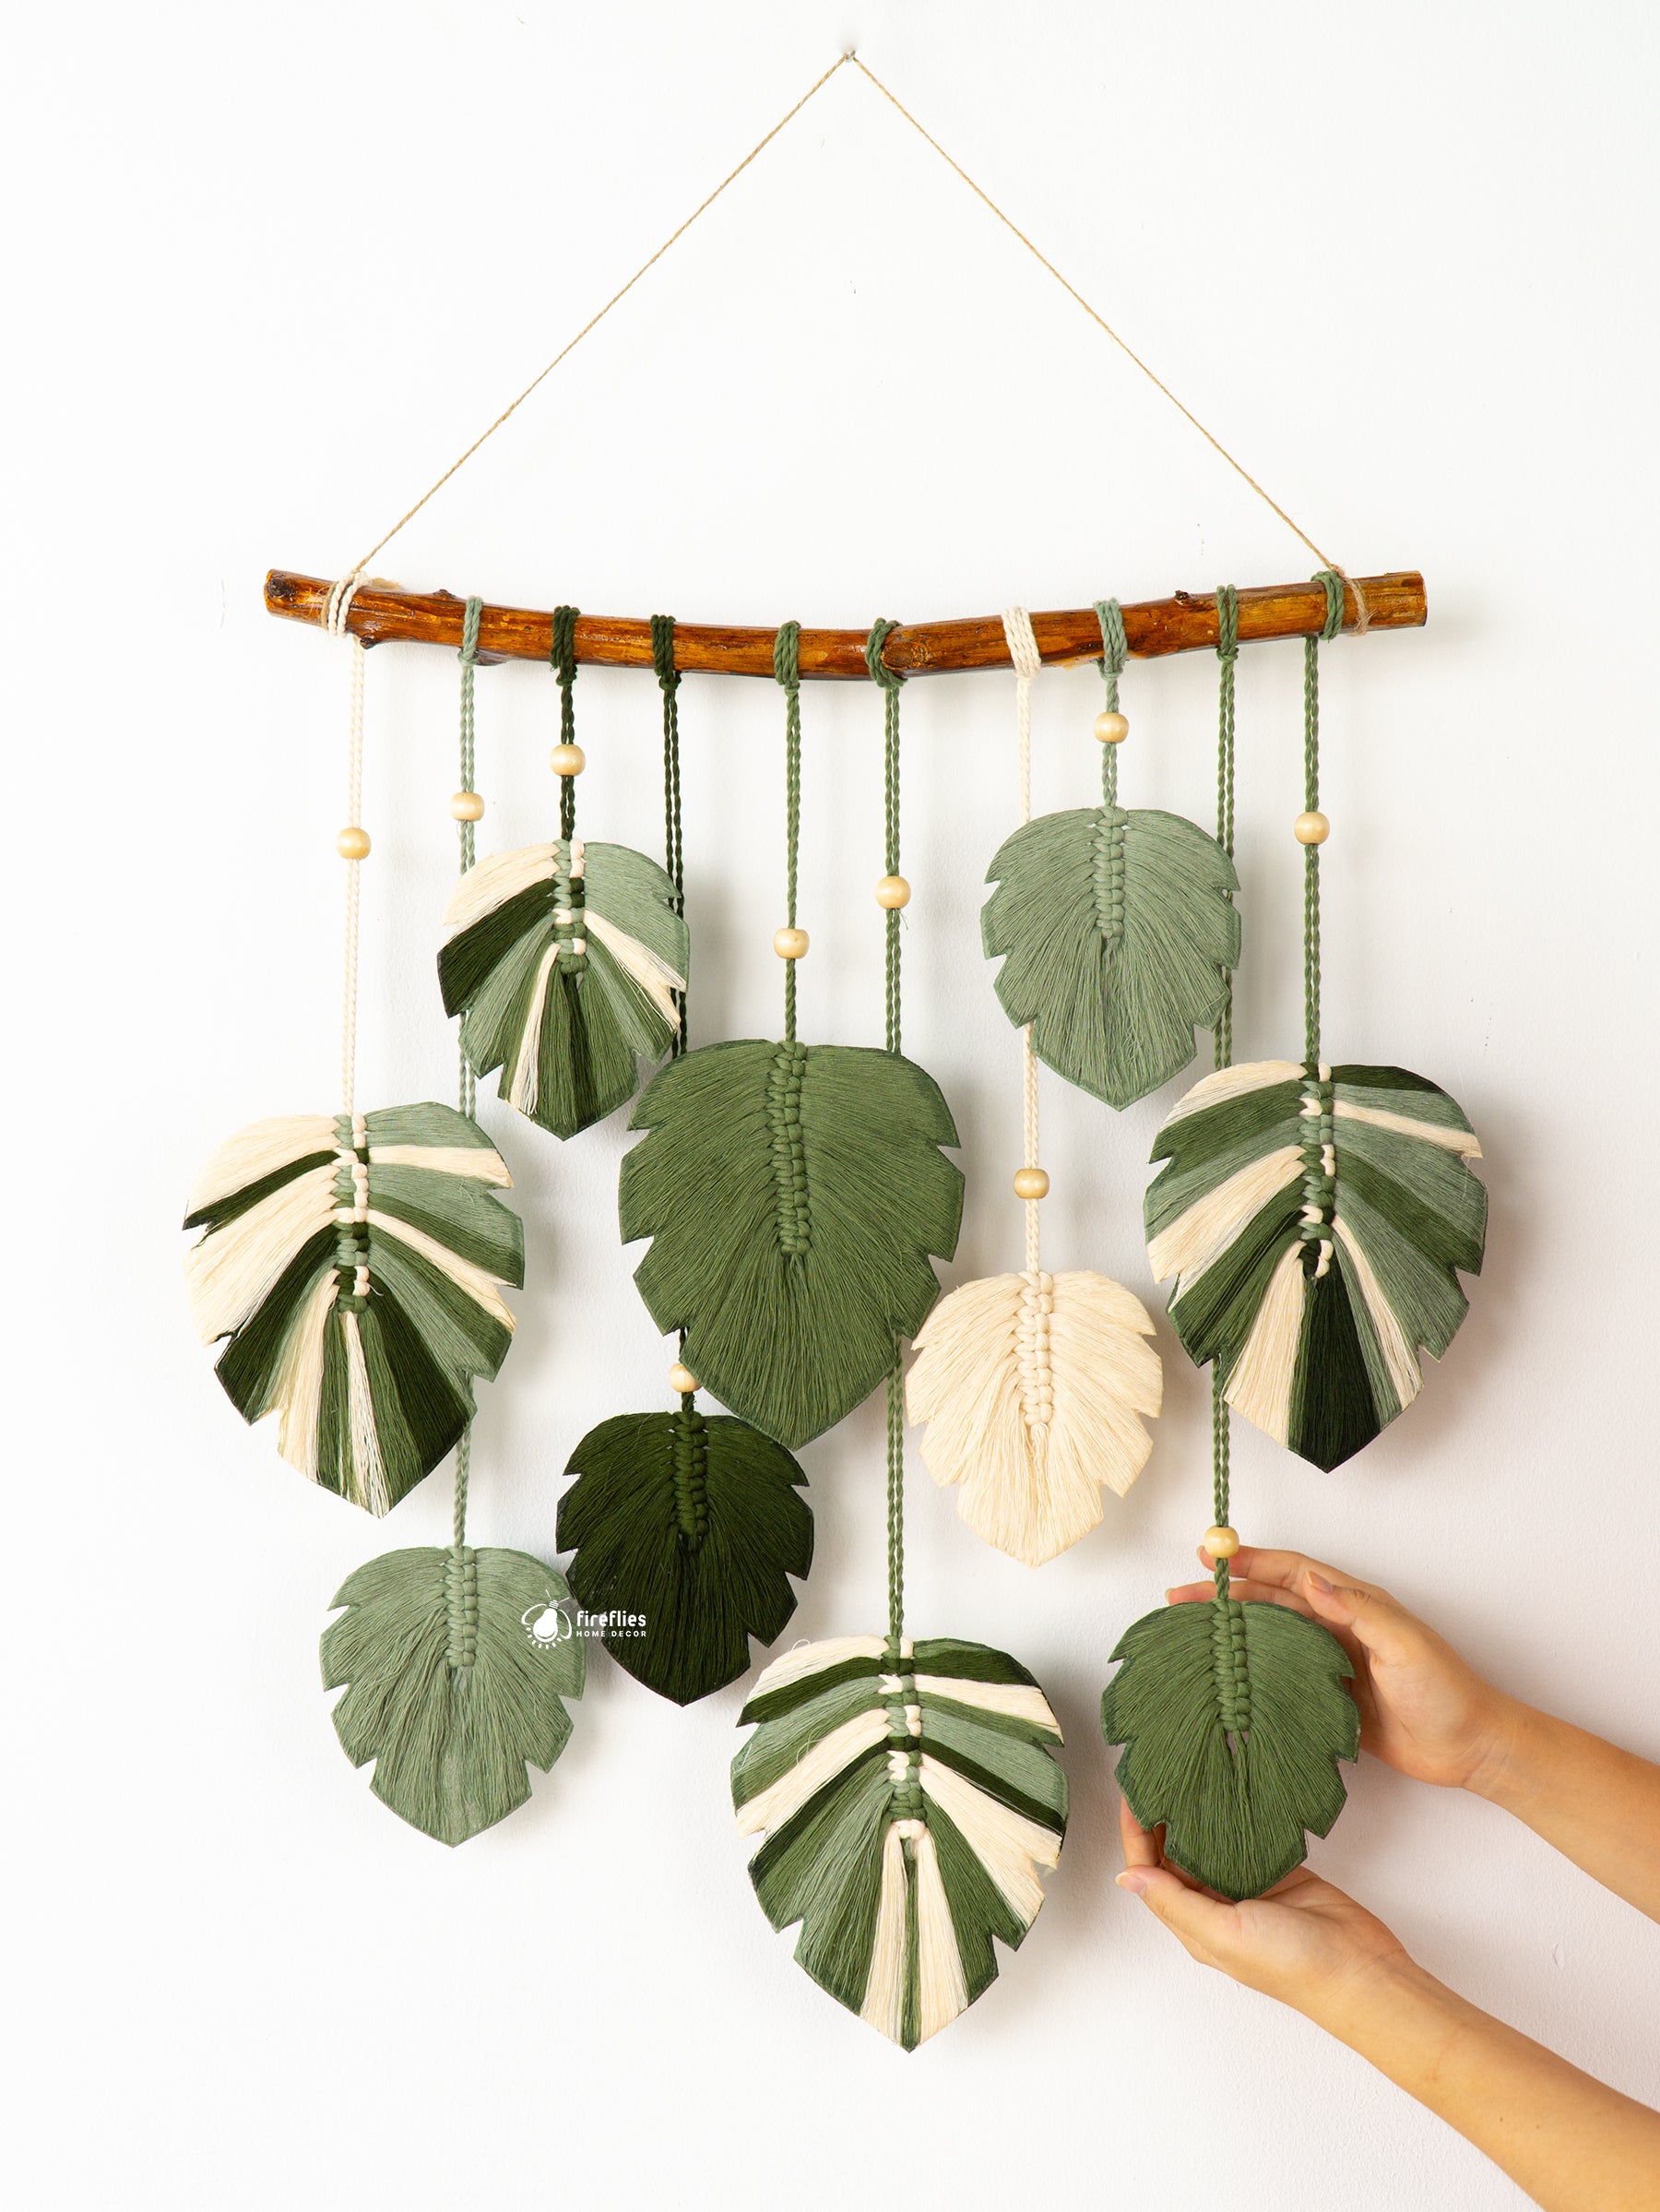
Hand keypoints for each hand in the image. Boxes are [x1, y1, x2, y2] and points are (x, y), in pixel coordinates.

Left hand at [1116, 1796, 1409, 2025]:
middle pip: (1173, 1855)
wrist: (1361, 1969)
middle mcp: (1214, 1906)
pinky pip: (1244, 1838)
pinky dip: (1231, 1816)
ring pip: (1206, 1842)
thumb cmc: (1292, 1964)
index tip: (1133, 1794)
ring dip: (1192, 1814)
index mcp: (1194, 1925)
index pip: (1150, 1873)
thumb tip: (1126, 1878)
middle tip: (1155, 1773)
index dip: (1136, 1834)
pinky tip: (1222, 1789)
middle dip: (1159, 1817)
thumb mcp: (1224, 1934)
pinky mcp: (1275, 1872)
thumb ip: (1175, 1903)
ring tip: (1181, 1773)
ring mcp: (1245, 1887)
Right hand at [1166, 1547, 1518, 1792]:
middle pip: (1271, 1602)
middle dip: (1226, 1596)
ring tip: (1192, 1635)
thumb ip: (1357, 1610)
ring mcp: (1331, 1662)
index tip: (1211, 1556)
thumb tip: (1310, 1579)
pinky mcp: (1330, 1698)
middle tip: (1180, 1599)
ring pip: (1270, 1638)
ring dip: (1233, 1633)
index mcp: (1354, 1604)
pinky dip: (1252, 1674)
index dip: (1251, 1562)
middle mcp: (1338, 1626)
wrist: (1469, 1748)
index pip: (1292, 1572)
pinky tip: (1227, 1681)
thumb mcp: (1404, 1643)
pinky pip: (1282, 1678)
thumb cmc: (1445, 1690)